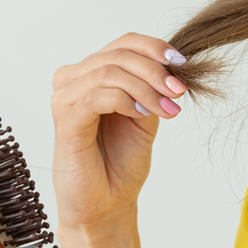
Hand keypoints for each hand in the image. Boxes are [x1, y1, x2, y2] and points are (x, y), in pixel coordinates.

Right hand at [50, 33, 186, 230]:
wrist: (107, 204)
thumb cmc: (120, 161)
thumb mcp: (145, 115)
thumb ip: (151, 87)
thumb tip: (172, 64)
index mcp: (91, 74)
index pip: (123, 44)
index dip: (154, 47)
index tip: (182, 62)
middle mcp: (73, 80)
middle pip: (118, 55)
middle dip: (155, 71)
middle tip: (178, 91)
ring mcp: (66, 98)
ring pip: (110, 72)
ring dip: (146, 88)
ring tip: (167, 108)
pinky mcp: (65, 120)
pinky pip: (98, 96)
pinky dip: (127, 101)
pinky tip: (143, 115)